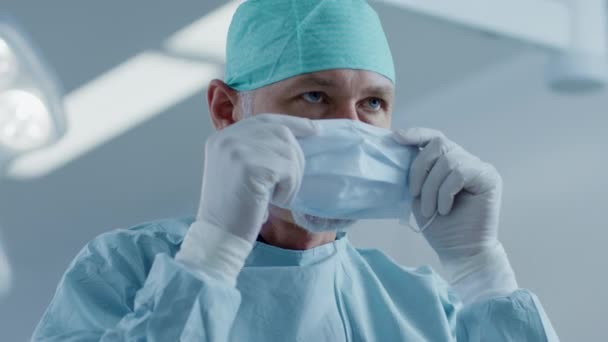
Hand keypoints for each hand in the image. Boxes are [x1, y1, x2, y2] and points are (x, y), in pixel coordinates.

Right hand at [197, 113, 317, 242]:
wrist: (219, 236)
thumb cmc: (235, 209)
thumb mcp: (240, 170)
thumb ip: (258, 150)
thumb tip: (296, 138)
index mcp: (222, 137)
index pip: (265, 120)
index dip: (292, 123)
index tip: (313, 129)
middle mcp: (227, 138)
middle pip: (281, 132)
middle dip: (296, 157)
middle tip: (291, 183)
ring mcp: (236, 150)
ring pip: (288, 152)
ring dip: (292, 177)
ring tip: (278, 195)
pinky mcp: (249, 166)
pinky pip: (287, 170)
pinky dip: (289, 188)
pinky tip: (274, 201)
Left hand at [393, 128, 501, 261]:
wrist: (460, 251)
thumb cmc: (439, 226)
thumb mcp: (419, 195)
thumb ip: (416, 173)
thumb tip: (400, 149)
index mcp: (448, 161)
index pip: (434, 137)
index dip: (416, 134)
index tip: (397, 138)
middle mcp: (466, 159)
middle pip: (438, 145)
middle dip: (420, 169)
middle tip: (415, 195)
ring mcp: (479, 167)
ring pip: (447, 161)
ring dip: (432, 188)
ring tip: (431, 210)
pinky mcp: (489, 177)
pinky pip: (459, 173)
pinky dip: (445, 193)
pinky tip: (445, 209)